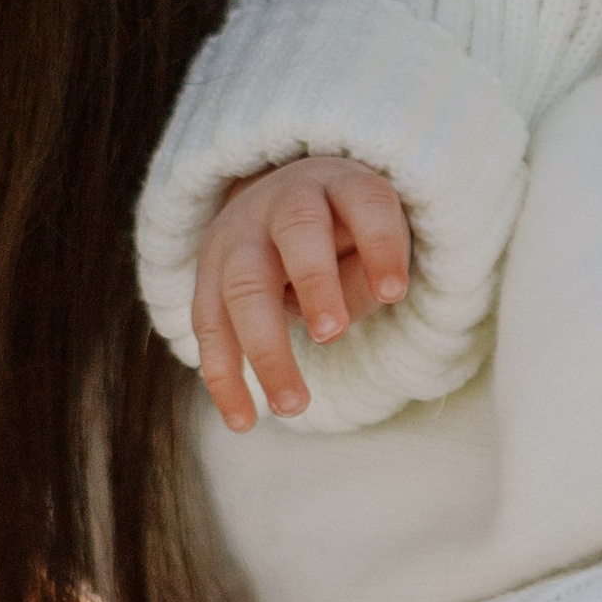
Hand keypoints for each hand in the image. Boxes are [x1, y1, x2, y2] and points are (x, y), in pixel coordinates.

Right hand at [191, 155, 412, 429]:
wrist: (280, 202)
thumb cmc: (346, 231)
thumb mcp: (372, 238)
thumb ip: (365, 274)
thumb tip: (333, 322)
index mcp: (340, 182)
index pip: (366, 203)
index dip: (380, 245)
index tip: (394, 294)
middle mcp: (284, 201)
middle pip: (297, 232)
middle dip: (314, 283)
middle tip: (332, 335)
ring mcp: (238, 237)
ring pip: (243, 287)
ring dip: (265, 349)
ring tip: (294, 406)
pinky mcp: (207, 277)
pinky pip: (208, 327)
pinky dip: (223, 377)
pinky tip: (244, 420)